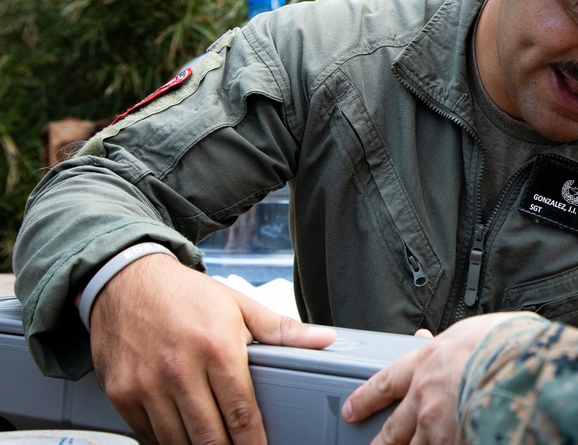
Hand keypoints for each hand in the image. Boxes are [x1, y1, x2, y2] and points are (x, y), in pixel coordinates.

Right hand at [88, 252, 336, 443]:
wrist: (125, 280)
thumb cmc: (185, 294)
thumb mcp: (238, 305)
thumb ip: (282, 329)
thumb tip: (324, 339)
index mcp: (215, 347)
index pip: (241, 411)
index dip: (254, 443)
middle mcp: (179, 369)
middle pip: (209, 437)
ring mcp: (146, 385)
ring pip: (177, 442)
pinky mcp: (122, 394)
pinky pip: (148, 435)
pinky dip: (166, 442)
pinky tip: (183, 438)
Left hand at [341, 313, 523, 443]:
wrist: (522, 368)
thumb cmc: (506, 343)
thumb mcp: (473, 329)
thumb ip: (454, 338)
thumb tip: (439, 335)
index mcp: (427, 363)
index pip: (385, 382)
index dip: (366, 398)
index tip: (353, 408)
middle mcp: (426, 399)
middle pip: (393, 429)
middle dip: (381, 442)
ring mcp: (438, 428)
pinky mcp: (456, 444)